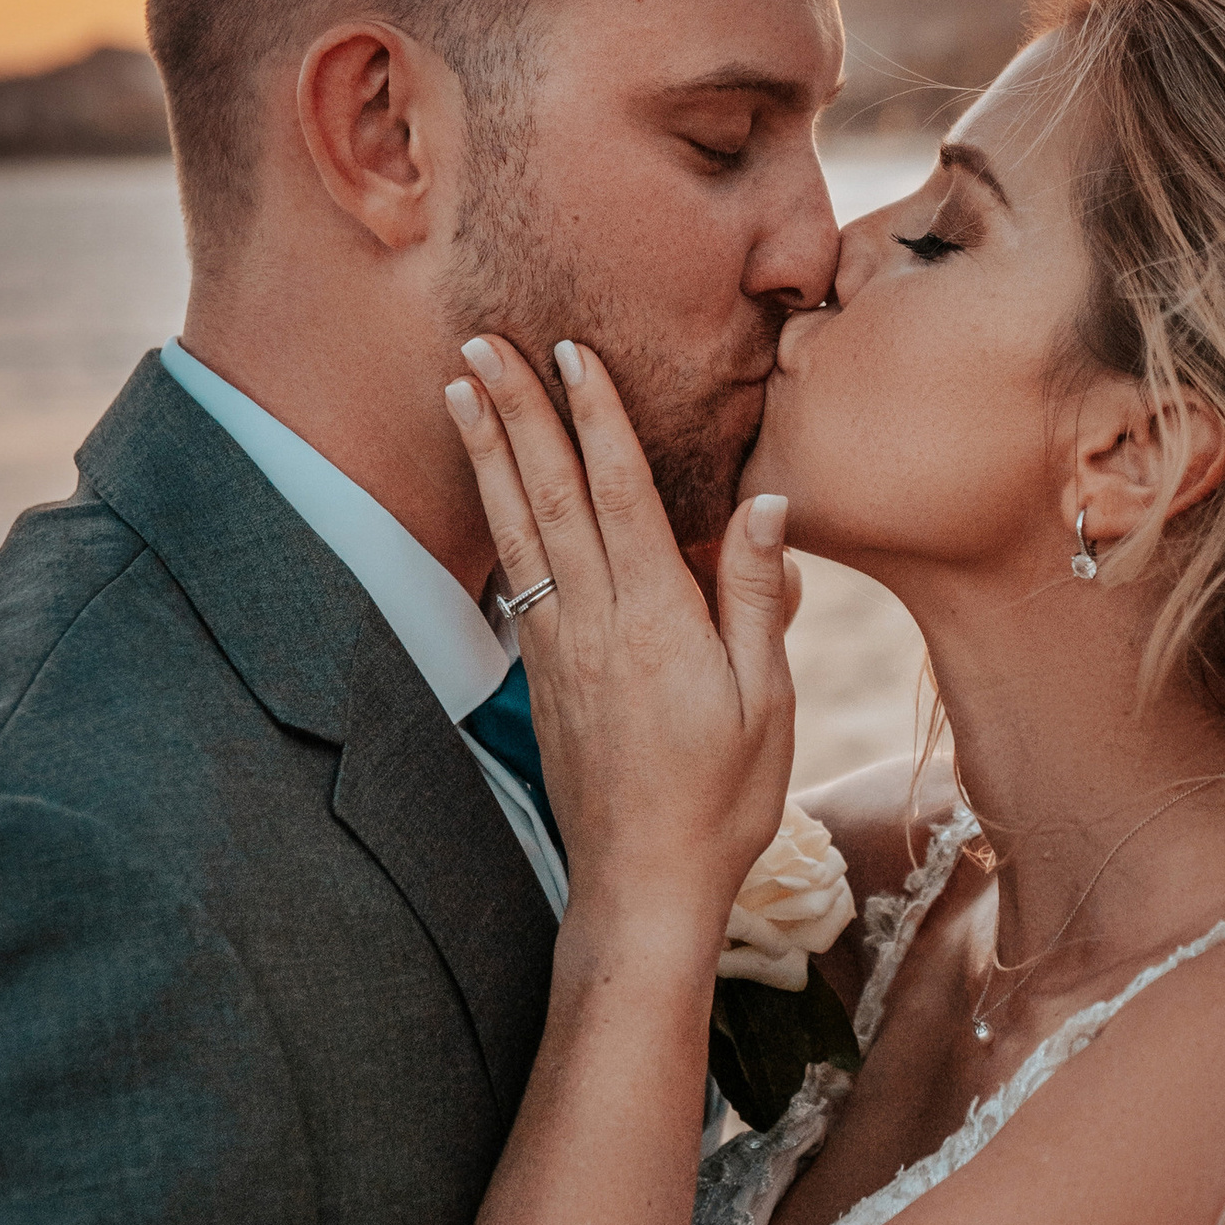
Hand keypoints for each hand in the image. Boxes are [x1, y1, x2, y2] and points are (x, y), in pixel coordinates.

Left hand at [445, 335, 795, 959]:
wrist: (642, 886)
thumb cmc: (723, 799)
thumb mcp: (766, 701)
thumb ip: (755, 597)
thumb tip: (761, 503)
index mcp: (657, 620)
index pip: (620, 494)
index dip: (594, 417)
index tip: (570, 351)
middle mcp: (595, 622)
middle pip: (549, 494)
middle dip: (517, 410)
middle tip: (482, 339)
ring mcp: (559, 647)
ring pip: (517, 527)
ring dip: (487, 451)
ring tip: (458, 387)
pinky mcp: (543, 674)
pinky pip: (515, 574)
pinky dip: (496, 515)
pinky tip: (484, 486)